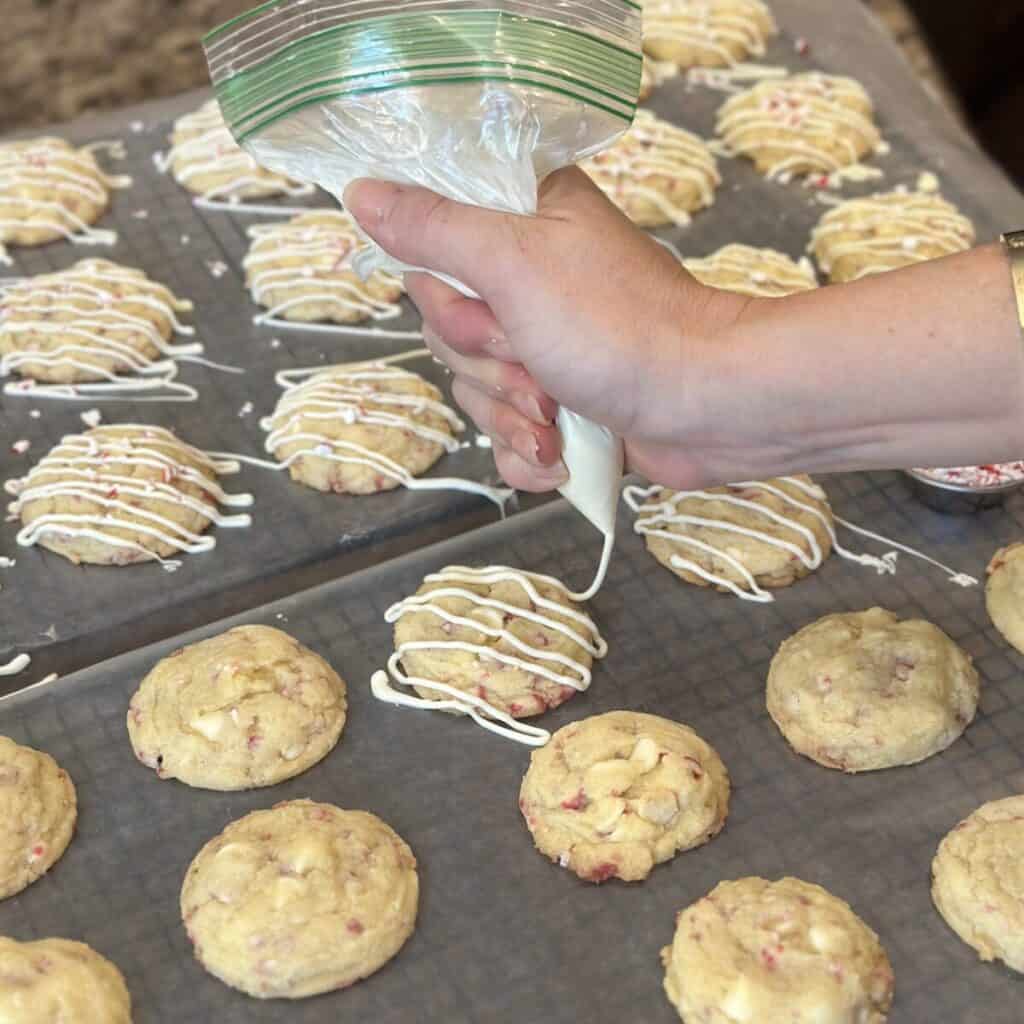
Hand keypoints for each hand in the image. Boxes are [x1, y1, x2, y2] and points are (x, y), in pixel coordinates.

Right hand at [344, 168, 748, 490]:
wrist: (709, 409)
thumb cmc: (623, 328)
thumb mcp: (514, 265)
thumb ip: (435, 229)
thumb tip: (362, 192)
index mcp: (523, 223)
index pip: (431, 250)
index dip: (445, 294)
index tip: (486, 306)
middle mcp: (531, 282)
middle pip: (447, 330)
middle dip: (487, 365)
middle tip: (534, 359)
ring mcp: (547, 346)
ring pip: (474, 390)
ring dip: (511, 414)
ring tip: (559, 412)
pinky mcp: (561, 404)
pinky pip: (507, 435)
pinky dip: (530, 454)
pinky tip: (561, 452)